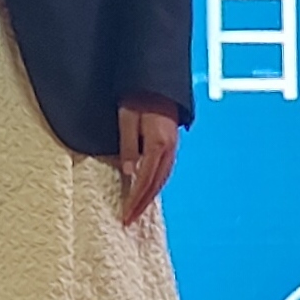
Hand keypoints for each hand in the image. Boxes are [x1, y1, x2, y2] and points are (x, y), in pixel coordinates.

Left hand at [115, 104, 178, 224]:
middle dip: (143, 203)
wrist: (156, 80)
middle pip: (156, 183)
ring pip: (163, 178)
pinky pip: (165, 169)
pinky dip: (156, 182)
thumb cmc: (138, 96)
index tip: (126, 216)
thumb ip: (128, 146)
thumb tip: (129, 173)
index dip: (135, 200)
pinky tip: (148, 187)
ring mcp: (173, 145)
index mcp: (158, 144)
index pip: (145, 180)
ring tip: (137, 208)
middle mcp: (169, 148)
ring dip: (150, 195)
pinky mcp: (171, 142)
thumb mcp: (126, 119)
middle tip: (130, 219)